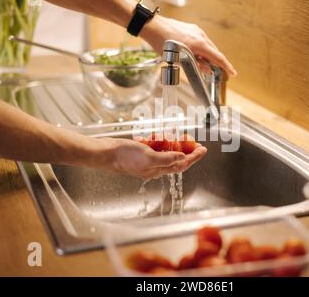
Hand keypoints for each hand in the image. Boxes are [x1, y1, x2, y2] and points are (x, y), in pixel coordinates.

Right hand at [91, 138, 206, 178]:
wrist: (105, 153)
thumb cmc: (124, 156)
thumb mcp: (148, 157)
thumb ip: (167, 159)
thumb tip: (183, 159)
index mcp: (158, 169)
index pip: (181, 164)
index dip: (194, 157)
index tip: (203, 149)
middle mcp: (154, 167)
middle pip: (176, 160)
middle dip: (187, 152)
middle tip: (195, 143)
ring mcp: (147, 161)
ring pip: (166, 154)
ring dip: (174, 146)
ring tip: (180, 139)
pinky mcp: (140, 154)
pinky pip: (155, 149)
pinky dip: (160, 143)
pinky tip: (159, 138)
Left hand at [141, 15, 236, 76]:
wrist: (153, 27)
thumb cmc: (163, 43)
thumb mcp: (179, 59)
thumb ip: (196, 65)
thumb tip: (207, 69)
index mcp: (199, 44)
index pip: (217, 57)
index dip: (226, 66)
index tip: (233, 73)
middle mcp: (200, 36)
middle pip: (214, 51)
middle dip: (217, 62)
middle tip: (218, 71)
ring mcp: (196, 31)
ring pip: (207, 46)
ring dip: (208, 55)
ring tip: (203, 64)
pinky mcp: (191, 28)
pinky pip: (201, 40)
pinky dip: (202, 49)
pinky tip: (195, 54)